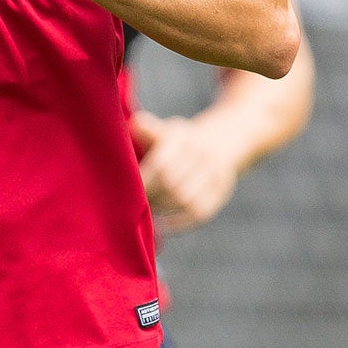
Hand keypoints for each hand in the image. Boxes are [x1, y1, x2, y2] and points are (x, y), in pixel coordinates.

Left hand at [133, 109, 240, 234]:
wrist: (213, 143)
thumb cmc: (172, 142)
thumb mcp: (159, 131)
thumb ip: (147, 130)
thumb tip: (136, 123)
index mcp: (182, 137)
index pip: (162, 165)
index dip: (144, 182)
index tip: (125, 191)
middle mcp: (202, 154)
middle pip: (173, 186)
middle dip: (151, 198)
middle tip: (135, 204)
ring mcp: (215, 173)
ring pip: (186, 201)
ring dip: (163, 210)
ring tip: (147, 212)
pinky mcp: (222, 192)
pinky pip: (200, 214)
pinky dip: (179, 223)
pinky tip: (162, 224)